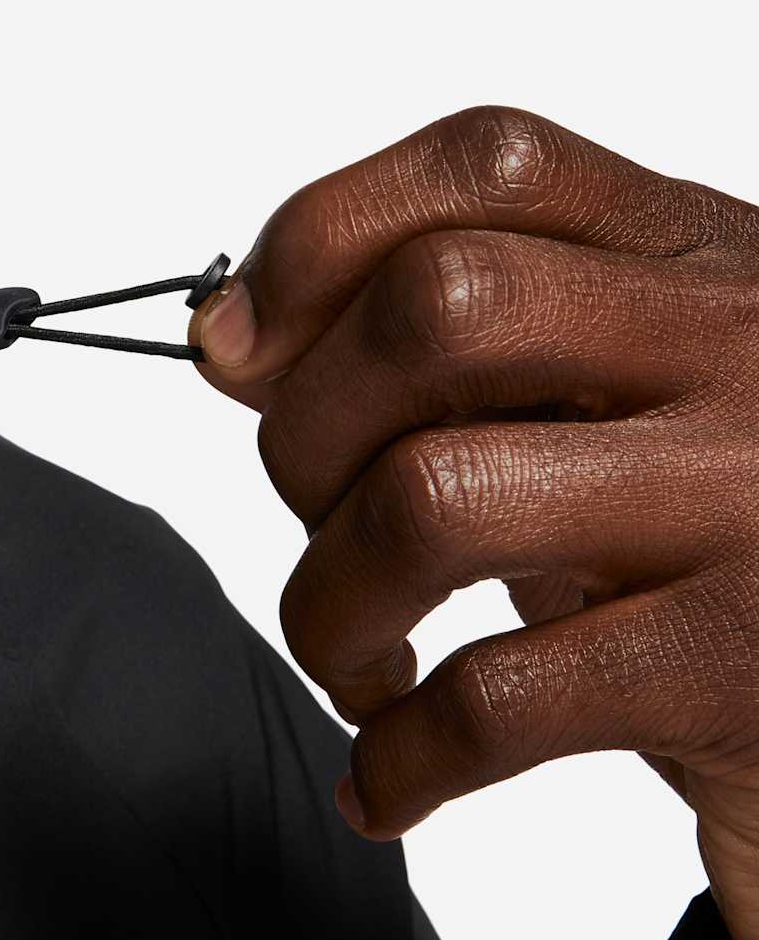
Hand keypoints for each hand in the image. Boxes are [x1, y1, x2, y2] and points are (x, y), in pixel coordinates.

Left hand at [188, 106, 758, 939]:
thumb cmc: (718, 534)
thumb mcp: (613, 397)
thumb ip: (450, 346)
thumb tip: (233, 338)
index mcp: (699, 261)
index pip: (489, 165)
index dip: (320, 238)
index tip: (238, 344)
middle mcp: (742, 349)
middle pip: (438, 309)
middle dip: (308, 430)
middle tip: (314, 524)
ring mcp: (751, 501)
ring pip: (436, 496)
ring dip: (330, 604)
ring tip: (351, 659)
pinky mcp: (742, 668)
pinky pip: (499, 699)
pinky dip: (398, 754)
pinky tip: (389, 774)